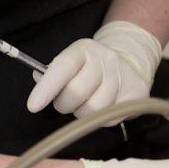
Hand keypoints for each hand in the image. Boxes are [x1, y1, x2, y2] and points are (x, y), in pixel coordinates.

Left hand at [27, 20, 161, 119]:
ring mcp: (122, 76)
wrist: (129, 66)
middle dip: (64, 104)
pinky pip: (109, 118)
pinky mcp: (135, 93)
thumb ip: (52, 72)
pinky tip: (103, 107)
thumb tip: (38, 80)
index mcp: (84, 49)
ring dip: (82, 113)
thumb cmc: (90, 68)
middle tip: (66, 103)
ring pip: (92, 110)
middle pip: (76, 93)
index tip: (33, 106)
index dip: (46, 88)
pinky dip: (100, 119)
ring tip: (85, 104)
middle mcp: (105, 59)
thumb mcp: (70, 62)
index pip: (62, 67)